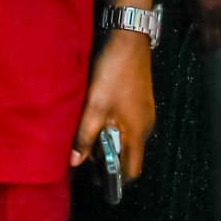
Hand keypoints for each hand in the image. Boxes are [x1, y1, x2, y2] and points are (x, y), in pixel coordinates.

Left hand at [70, 29, 154, 175]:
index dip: (116, 178)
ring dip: (108, 141)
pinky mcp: (140, 101)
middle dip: (108, 159)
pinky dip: (112, 127)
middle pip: (128, 154)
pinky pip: (126, 124)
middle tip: (84, 155)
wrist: (129, 40)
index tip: (98, 180)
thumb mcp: (95, 106)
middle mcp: (145, 127)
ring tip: (86, 136)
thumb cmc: (113, 75)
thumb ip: (85, 136)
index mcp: (138, 133)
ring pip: (126, 138)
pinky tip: (96, 117)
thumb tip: (74, 162)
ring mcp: (144, 113)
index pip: (132, 170)